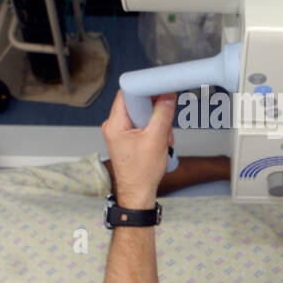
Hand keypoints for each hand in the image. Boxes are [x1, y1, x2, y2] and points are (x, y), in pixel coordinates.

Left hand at [100, 89, 175, 206]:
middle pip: (138, 103)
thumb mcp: (156, 140)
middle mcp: (114, 125)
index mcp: (115, 124)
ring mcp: (121, 132)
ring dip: (158, 124)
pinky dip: (155, 131)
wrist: (138, 193)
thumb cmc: (141, 174)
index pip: (127, 92)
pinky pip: (144, 124)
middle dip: (156, 112)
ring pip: (143, 114)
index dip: (145, 89)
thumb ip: (163, 114)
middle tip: (164, 125)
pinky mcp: (128, 137)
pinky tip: (160, 143)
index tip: (160, 90)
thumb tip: (167, 96)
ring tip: (163, 139)